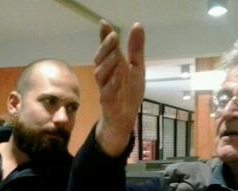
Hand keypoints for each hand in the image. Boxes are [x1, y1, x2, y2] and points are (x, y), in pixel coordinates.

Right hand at [94, 20, 144, 156]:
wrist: (124, 119)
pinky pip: (107, 93)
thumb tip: (137, 25)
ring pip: (101, 75)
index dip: (104, 37)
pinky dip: (112, 84)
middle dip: (106, 48)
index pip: (106, 49)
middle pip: (100, 60)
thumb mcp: (136, 68)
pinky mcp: (108, 103)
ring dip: (108, 64)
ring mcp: (105, 89)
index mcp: (112, 66)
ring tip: (116, 54)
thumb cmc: (127, 93)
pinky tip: (118, 76)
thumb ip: (136, 49)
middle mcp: (106, 76)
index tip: (104, 23)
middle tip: (114, 36)